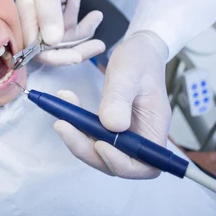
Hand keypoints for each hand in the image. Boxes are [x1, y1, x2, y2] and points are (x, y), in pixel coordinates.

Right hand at [16, 0, 102, 64]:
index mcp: (25, 22)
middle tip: (100, 45)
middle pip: (54, 50)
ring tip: (97, 14)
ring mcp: (43, 22)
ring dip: (83, 30)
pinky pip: (68, 27)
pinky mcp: (53, 17)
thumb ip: (48, 15)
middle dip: (77, 49)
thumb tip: (53, 42)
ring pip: (65, 39)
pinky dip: (78, 18)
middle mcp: (33, 26)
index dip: (58, 57)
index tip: (78, 56)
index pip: (38, 53)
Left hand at [54, 31, 170, 178]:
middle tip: (63, 126)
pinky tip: (65, 103)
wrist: (138, 49)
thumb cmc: (140, 59)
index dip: (121, 163)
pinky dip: (76, 124)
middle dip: (87, 150)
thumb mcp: (128, 74)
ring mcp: (125, 133)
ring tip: (60, 115)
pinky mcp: (110, 126)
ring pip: (99, 151)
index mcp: (155, 129)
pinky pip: (92, 134)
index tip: (100, 144)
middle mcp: (141, 136)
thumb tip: (112, 126)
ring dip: (77, 138)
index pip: (145, 166)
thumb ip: (120, 99)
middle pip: (116, 162)